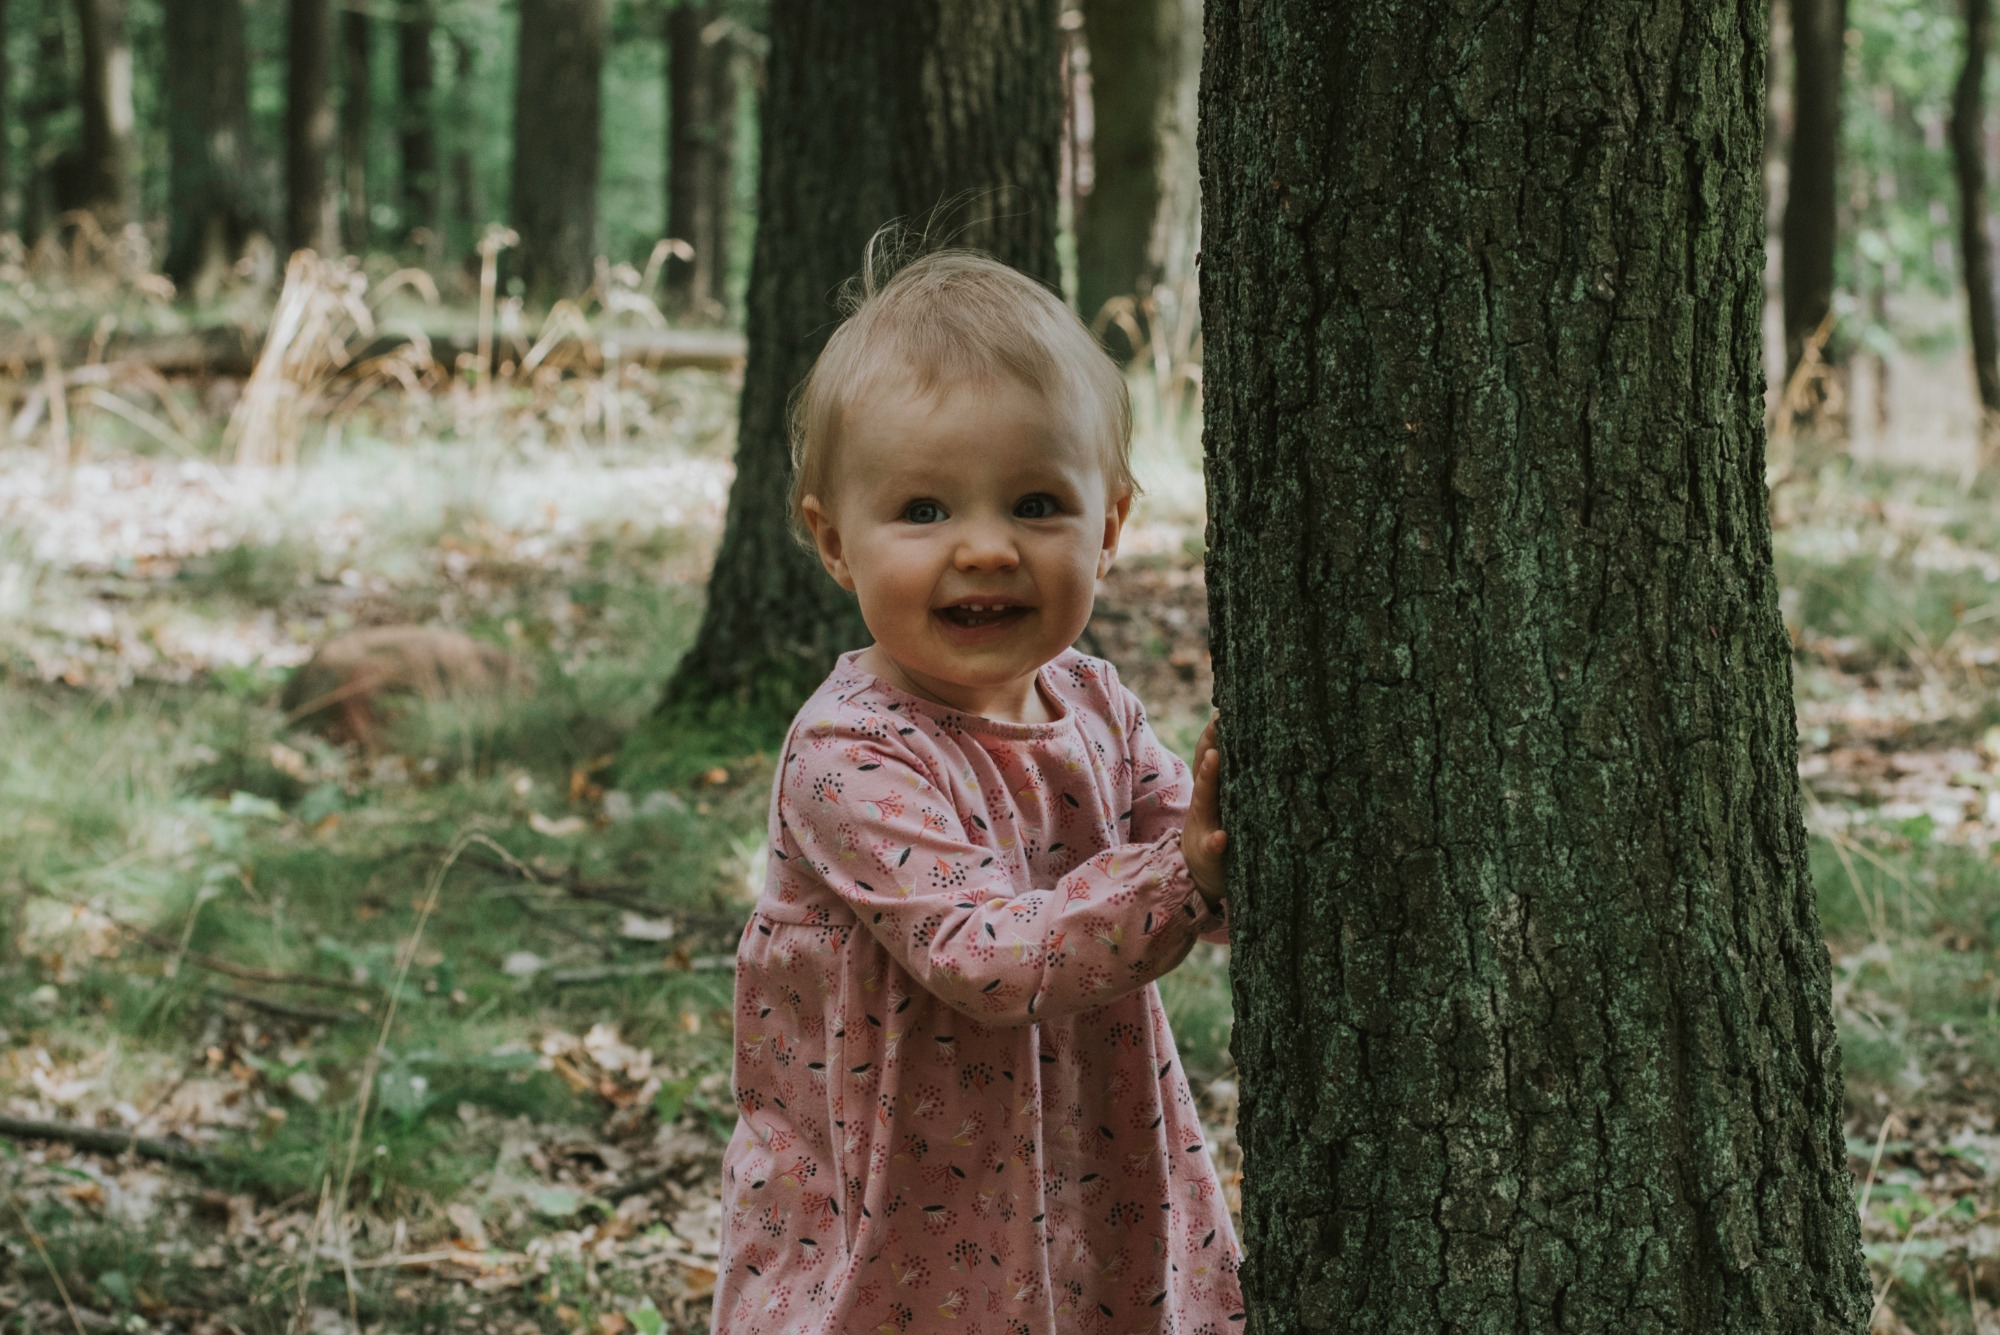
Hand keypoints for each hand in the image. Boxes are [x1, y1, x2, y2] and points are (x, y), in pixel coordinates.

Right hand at [1182, 715, 1226, 909]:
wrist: (1199, 876)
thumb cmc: (1219, 833)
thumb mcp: (1223, 805)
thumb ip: (1230, 778)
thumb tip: (1243, 740)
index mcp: (1213, 790)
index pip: (1211, 755)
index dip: (1215, 734)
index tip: (1224, 710)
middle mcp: (1206, 803)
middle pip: (1205, 769)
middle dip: (1210, 745)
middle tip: (1219, 722)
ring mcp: (1205, 825)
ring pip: (1205, 800)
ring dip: (1208, 781)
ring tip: (1213, 761)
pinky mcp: (1209, 853)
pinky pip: (1212, 847)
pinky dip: (1215, 841)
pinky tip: (1221, 837)